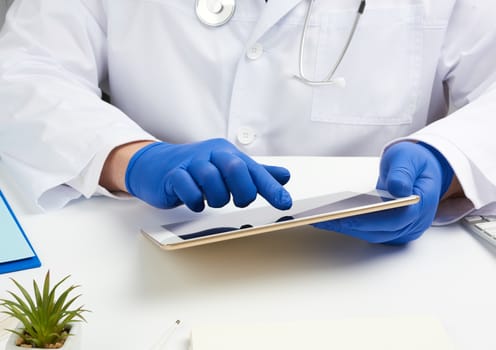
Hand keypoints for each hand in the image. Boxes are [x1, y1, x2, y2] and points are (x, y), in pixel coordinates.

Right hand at [125, 138, 292, 211]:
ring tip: (212, 199)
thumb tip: (285, 177)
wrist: (155, 165)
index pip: (254, 169)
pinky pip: (188, 190)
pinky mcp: (173, 175)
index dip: (270, 187)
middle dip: (242, 191)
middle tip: (238, 201)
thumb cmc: (196, 168)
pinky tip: (195, 201)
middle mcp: (211, 154)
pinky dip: (195, 201)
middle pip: (235, 168)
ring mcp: (191, 163)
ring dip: (217, 199)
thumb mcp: (228, 168)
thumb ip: (255, 174)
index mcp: (227, 152)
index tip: (284, 202)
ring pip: (212, 181)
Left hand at [312, 142, 453, 243]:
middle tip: (323, 219)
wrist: (419, 170)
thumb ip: (403, 173)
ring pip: (374, 235)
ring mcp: (404, 229)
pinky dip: (352, 227)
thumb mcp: (408, 158)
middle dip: (351, 226)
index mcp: (423, 203)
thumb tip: (398, 189)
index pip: (397, 218)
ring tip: (320, 220)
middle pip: (381, 231)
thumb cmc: (414, 163)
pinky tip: (331, 219)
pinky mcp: (392, 230)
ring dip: (347, 229)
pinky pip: (371, 232)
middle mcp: (415, 222)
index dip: (371, 220)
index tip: (346, 216)